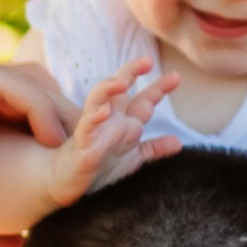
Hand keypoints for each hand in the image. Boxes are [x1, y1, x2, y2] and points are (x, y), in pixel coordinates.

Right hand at [0, 46, 81, 246]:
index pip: (24, 110)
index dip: (59, 141)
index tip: (87, 176)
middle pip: (36, 92)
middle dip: (75, 126)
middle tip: (106, 161)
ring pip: (32, 86)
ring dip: (68, 119)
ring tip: (93, 157)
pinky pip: (14, 87)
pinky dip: (43, 114)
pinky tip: (59, 149)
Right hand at [42, 60, 179, 209]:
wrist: (67, 184)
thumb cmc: (99, 169)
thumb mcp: (133, 158)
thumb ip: (154, 148)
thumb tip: (178, 142)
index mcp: (124, 123)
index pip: (143, 100)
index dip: (159, 88)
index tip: (176, 77)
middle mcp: (109, 121)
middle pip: (119, 90)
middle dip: (130, 73)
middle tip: (147, 61)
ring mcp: (94, 130)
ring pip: (98, 101)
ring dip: (108, 89)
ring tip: (121, 82)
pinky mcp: (81, 144)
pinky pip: (86, 128)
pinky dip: (93, 119)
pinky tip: (103, 112)